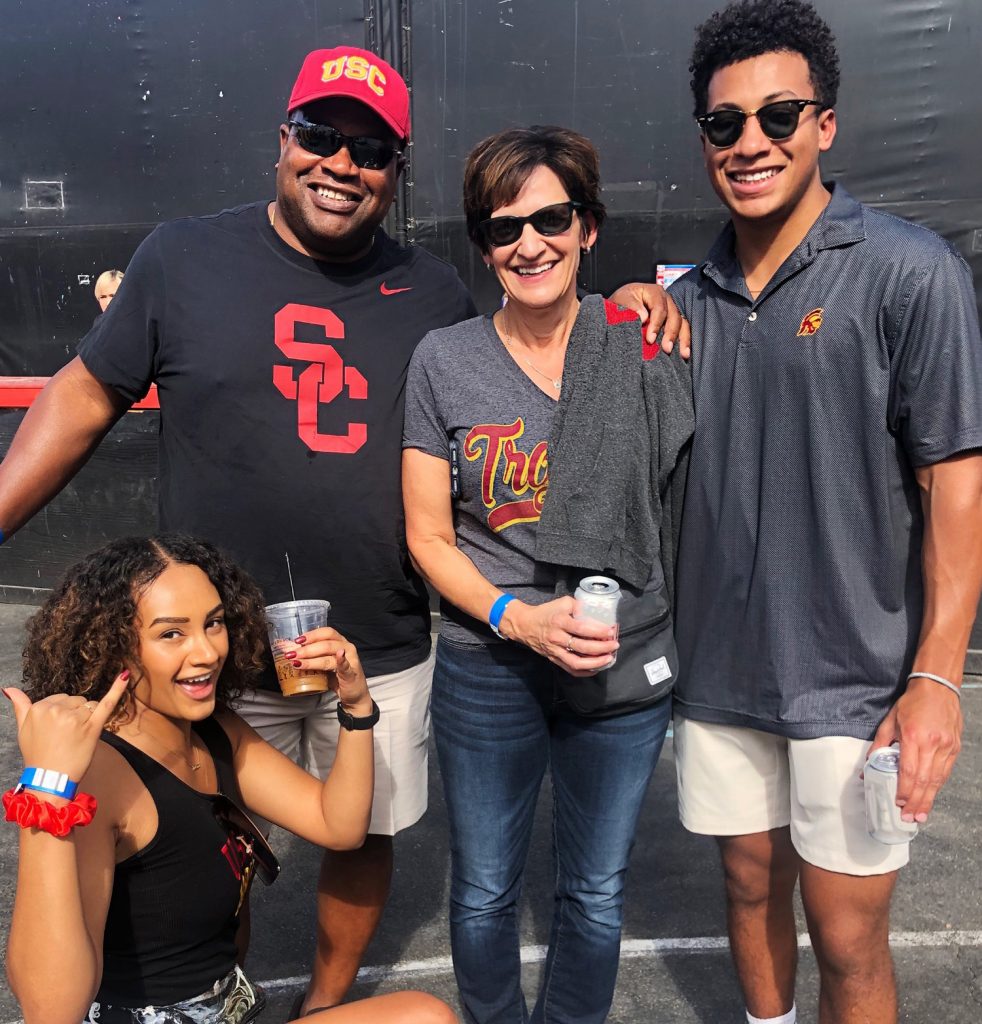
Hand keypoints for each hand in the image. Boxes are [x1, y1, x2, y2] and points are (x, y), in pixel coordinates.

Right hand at [4, 671, 130, 783]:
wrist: (50, 779)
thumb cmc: (38, 755)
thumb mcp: (22, 729)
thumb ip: (20, 706)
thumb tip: (9, 688)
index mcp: (40, 708)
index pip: (60, 698)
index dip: (61, 713)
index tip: (56, 729)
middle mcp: (57, 710)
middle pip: (76, 700)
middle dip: (74, 714)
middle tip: (66, 736)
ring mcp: (75, 718)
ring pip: (89, 705)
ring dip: (87, 717)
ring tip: (75, 737)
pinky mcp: (93, 726)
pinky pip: (107, 703)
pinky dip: (118, 689)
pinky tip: (125, 676)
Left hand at [283, 627, 370, 712]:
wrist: (354, 695)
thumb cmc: (337, 678)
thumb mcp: (322, 665)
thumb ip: (309, 657)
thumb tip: (288, 649)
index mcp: (339, 642)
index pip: (325, 633)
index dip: (311, 635)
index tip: (297, 640)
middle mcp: (346, 647)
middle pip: (326, 643)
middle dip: (307, 649)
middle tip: (292, 655)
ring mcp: (351, 659)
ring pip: (330, 655)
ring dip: (312, 659)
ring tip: (298, 663)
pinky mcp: (352, 673)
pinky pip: (346, 666)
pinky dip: (342, 660)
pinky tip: (339, 656)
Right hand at [501, 597, 618, 676]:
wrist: (525, 625)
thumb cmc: (546, 612)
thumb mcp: (561, 602)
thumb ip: (578, 605)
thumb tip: (593, 612)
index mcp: (560, 621)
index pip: (582, 628)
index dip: (599, 631)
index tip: (611, 631)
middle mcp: (557, 637)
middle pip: (583, 647)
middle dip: (602, 647)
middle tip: (614, 645)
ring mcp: (555, 651)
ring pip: (577, 662)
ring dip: (595, 662)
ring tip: (608, 659)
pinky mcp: (554, 659)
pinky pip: (570, 669)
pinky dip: (584, 672)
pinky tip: (596, 668)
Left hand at [607, 282, 690, 358]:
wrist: (621, 307)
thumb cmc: (621, 303)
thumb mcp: (621, 300)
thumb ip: (631, 306)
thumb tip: (644, 317)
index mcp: (655, 292)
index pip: (659, 308)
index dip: (656, 324)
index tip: (650, 339)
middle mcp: (667, 300)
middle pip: (674, 316)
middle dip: (671, 333)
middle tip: (666, 349)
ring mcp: (672, 310)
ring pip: (682, 323)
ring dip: (683, 339)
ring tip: (683, 354)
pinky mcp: (673, 322)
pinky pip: (683, 330)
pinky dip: (684, 342)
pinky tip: (685, 354)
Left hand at [867, 677, 962, 822]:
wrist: (937, 688)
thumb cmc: (911, 703)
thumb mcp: (889, 722)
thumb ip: (879, 745)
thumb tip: (869, 766)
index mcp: (914, 737)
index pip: (909, 771)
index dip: (904, 790)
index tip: (899, 803)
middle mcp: (933, 744)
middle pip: (925, 780)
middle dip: (917, 803)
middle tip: (910, 818)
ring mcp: (946, 747)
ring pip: (937, 780)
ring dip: (928, 800)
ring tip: (921, 815)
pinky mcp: (954, 748)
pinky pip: (945, 772)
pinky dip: (937, 786)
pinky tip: (930, 796)